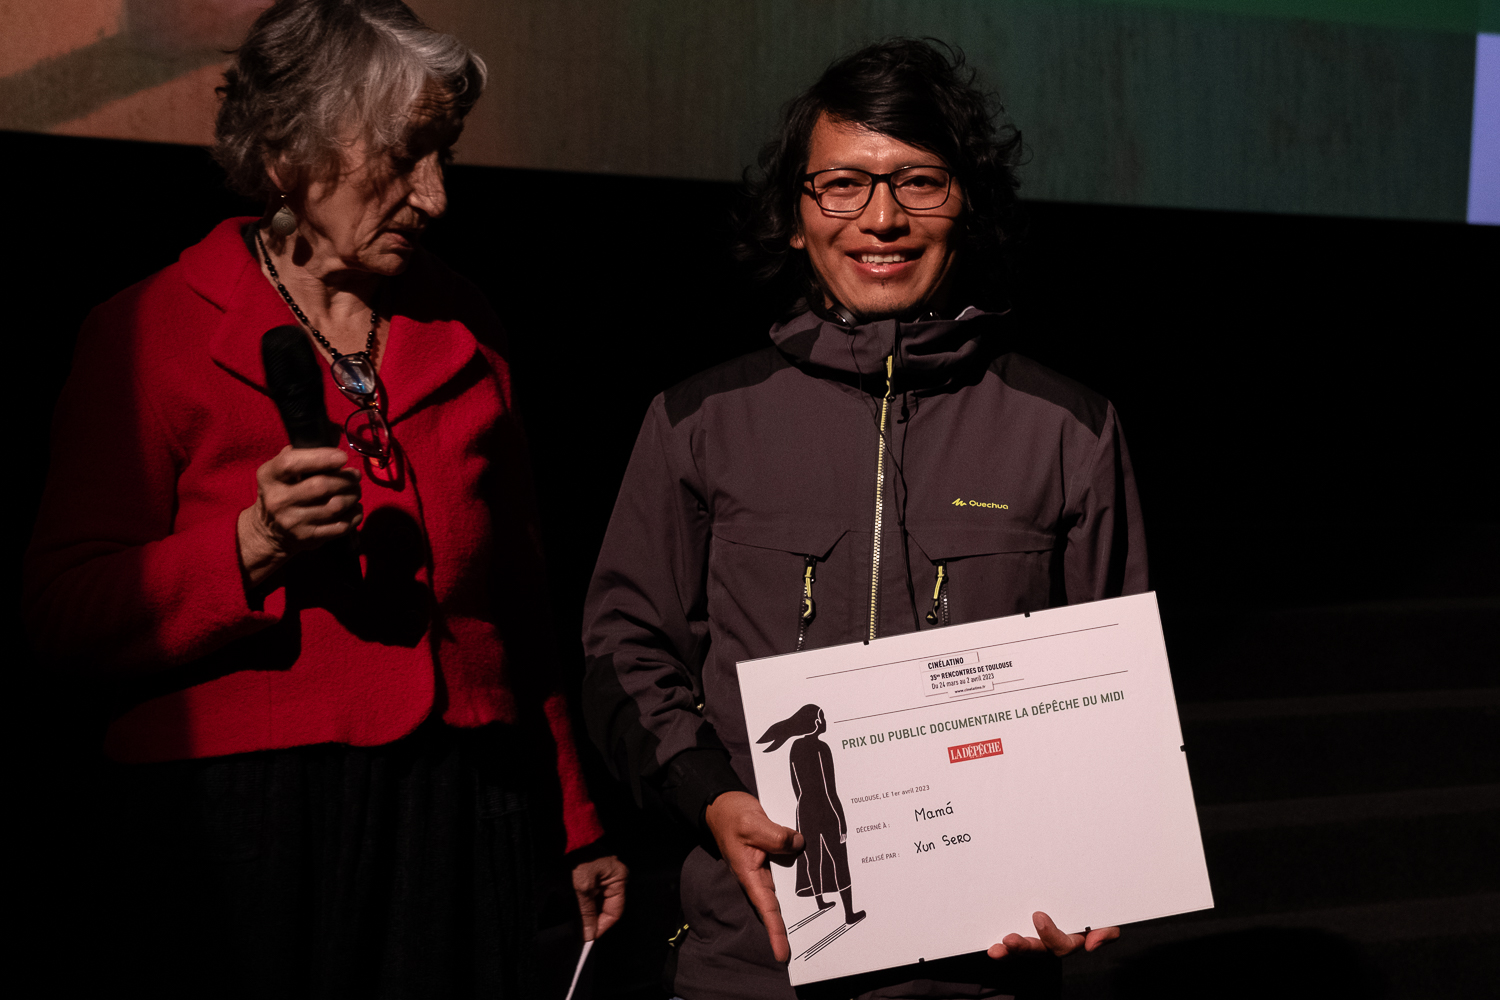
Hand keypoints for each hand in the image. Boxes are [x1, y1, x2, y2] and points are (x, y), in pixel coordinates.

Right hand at [238, 446, 362, 585]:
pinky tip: (355, 508)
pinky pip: (341, 526)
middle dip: (346, 479)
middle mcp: (278, 500)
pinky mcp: (308, 539)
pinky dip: (354, 515)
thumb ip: (303, 453)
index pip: (292, 463)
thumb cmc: (283, 490)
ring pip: (335, 506)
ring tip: (355, 490)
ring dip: (353, 496)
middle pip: (321, 486)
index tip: (342, 457)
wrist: (268, 531)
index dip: (321, 458)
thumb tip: (334, 434)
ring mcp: (292, 522)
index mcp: (269, 477)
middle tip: (355, 476)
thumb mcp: (281, 470)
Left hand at [572, 855, 628, 941]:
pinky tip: (569, 909)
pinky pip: (587, 895)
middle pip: (604, 907)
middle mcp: (613, 877)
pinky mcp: (589, 874)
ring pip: (594, 903)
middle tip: (578, 932)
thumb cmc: (577, 858)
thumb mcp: (582, 887)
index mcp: (618, 878)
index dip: (602, 926)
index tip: (588, 938)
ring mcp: (601, 875)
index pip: (615, 911)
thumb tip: (588, 935)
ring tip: (572, 922)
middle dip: (591, 920)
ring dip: (583, 912)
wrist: (563, 836)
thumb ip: (586, 913)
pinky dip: (579, 903)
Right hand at [704, 791, 804, 962]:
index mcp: (749, 874)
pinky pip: (789, 869)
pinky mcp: (773, 856)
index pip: (765, 908)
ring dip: (801, 899)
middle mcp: (758, 876)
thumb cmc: (732, 816)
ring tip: (823, 916)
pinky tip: (820, 875)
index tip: (782, 954)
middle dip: (789, 927)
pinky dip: (802, 873)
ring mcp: (766, 868)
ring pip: (786, 888)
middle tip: (809, 945)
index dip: (774, 931)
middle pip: (776, 907)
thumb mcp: (752, 823)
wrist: (724, 804)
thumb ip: (775, 836)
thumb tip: (799, 845)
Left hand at [986, 911, 1118, 958]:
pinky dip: (1003, 949)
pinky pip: (1011, 944)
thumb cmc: (1092, 906)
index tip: (1038, 916)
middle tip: (1010, 939)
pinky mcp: (1022, 930)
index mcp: (1070, 939)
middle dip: (1023, 947)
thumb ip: (1106, 931)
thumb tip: (1091, 944)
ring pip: (1022, 949)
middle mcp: (1051, 942)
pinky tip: (993, 948)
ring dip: (1009, 951)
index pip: (1061, 945)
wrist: (1078, 890)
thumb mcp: (1105, 918)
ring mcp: (1036, 938)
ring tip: (996, 950)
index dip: (1051, 935)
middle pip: (1037, 951)